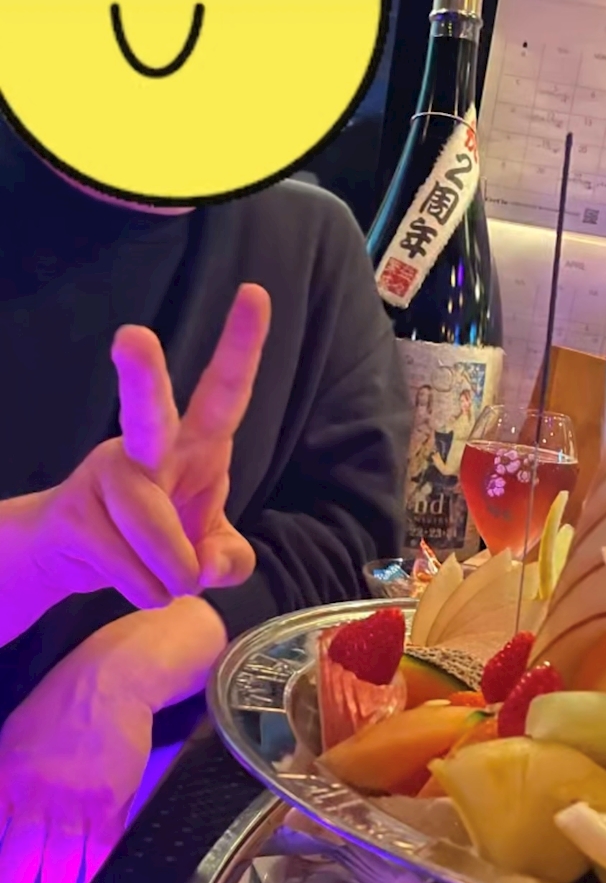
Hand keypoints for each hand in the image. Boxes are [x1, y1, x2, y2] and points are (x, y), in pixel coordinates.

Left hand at [0, 634, 152, 882]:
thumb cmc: (56, 709)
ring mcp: (76, 796)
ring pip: (62, 861)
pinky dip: (92, 875)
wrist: (111, 679)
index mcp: (4, 777)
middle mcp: (36, 792)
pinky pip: (100, 846)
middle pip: (19, 861)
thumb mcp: (9, 740)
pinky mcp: (112, 797)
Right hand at [36, 283, 270, 608]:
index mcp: (194, 445)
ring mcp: (104, 474)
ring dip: (170, 572)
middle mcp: (146, 447)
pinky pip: (126, 564)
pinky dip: (145, 589)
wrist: (76, 558)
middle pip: (147, 412)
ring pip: (150, 526)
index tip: (255, 293)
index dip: (241, 347)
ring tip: (167, 581)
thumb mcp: (208, 551)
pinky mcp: (73, 511)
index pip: (224, 391)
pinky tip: (139, 584)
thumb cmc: (156, 537)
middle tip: (130, 337)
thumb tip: (207, 566)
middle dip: (142, 376)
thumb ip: (229, 558)